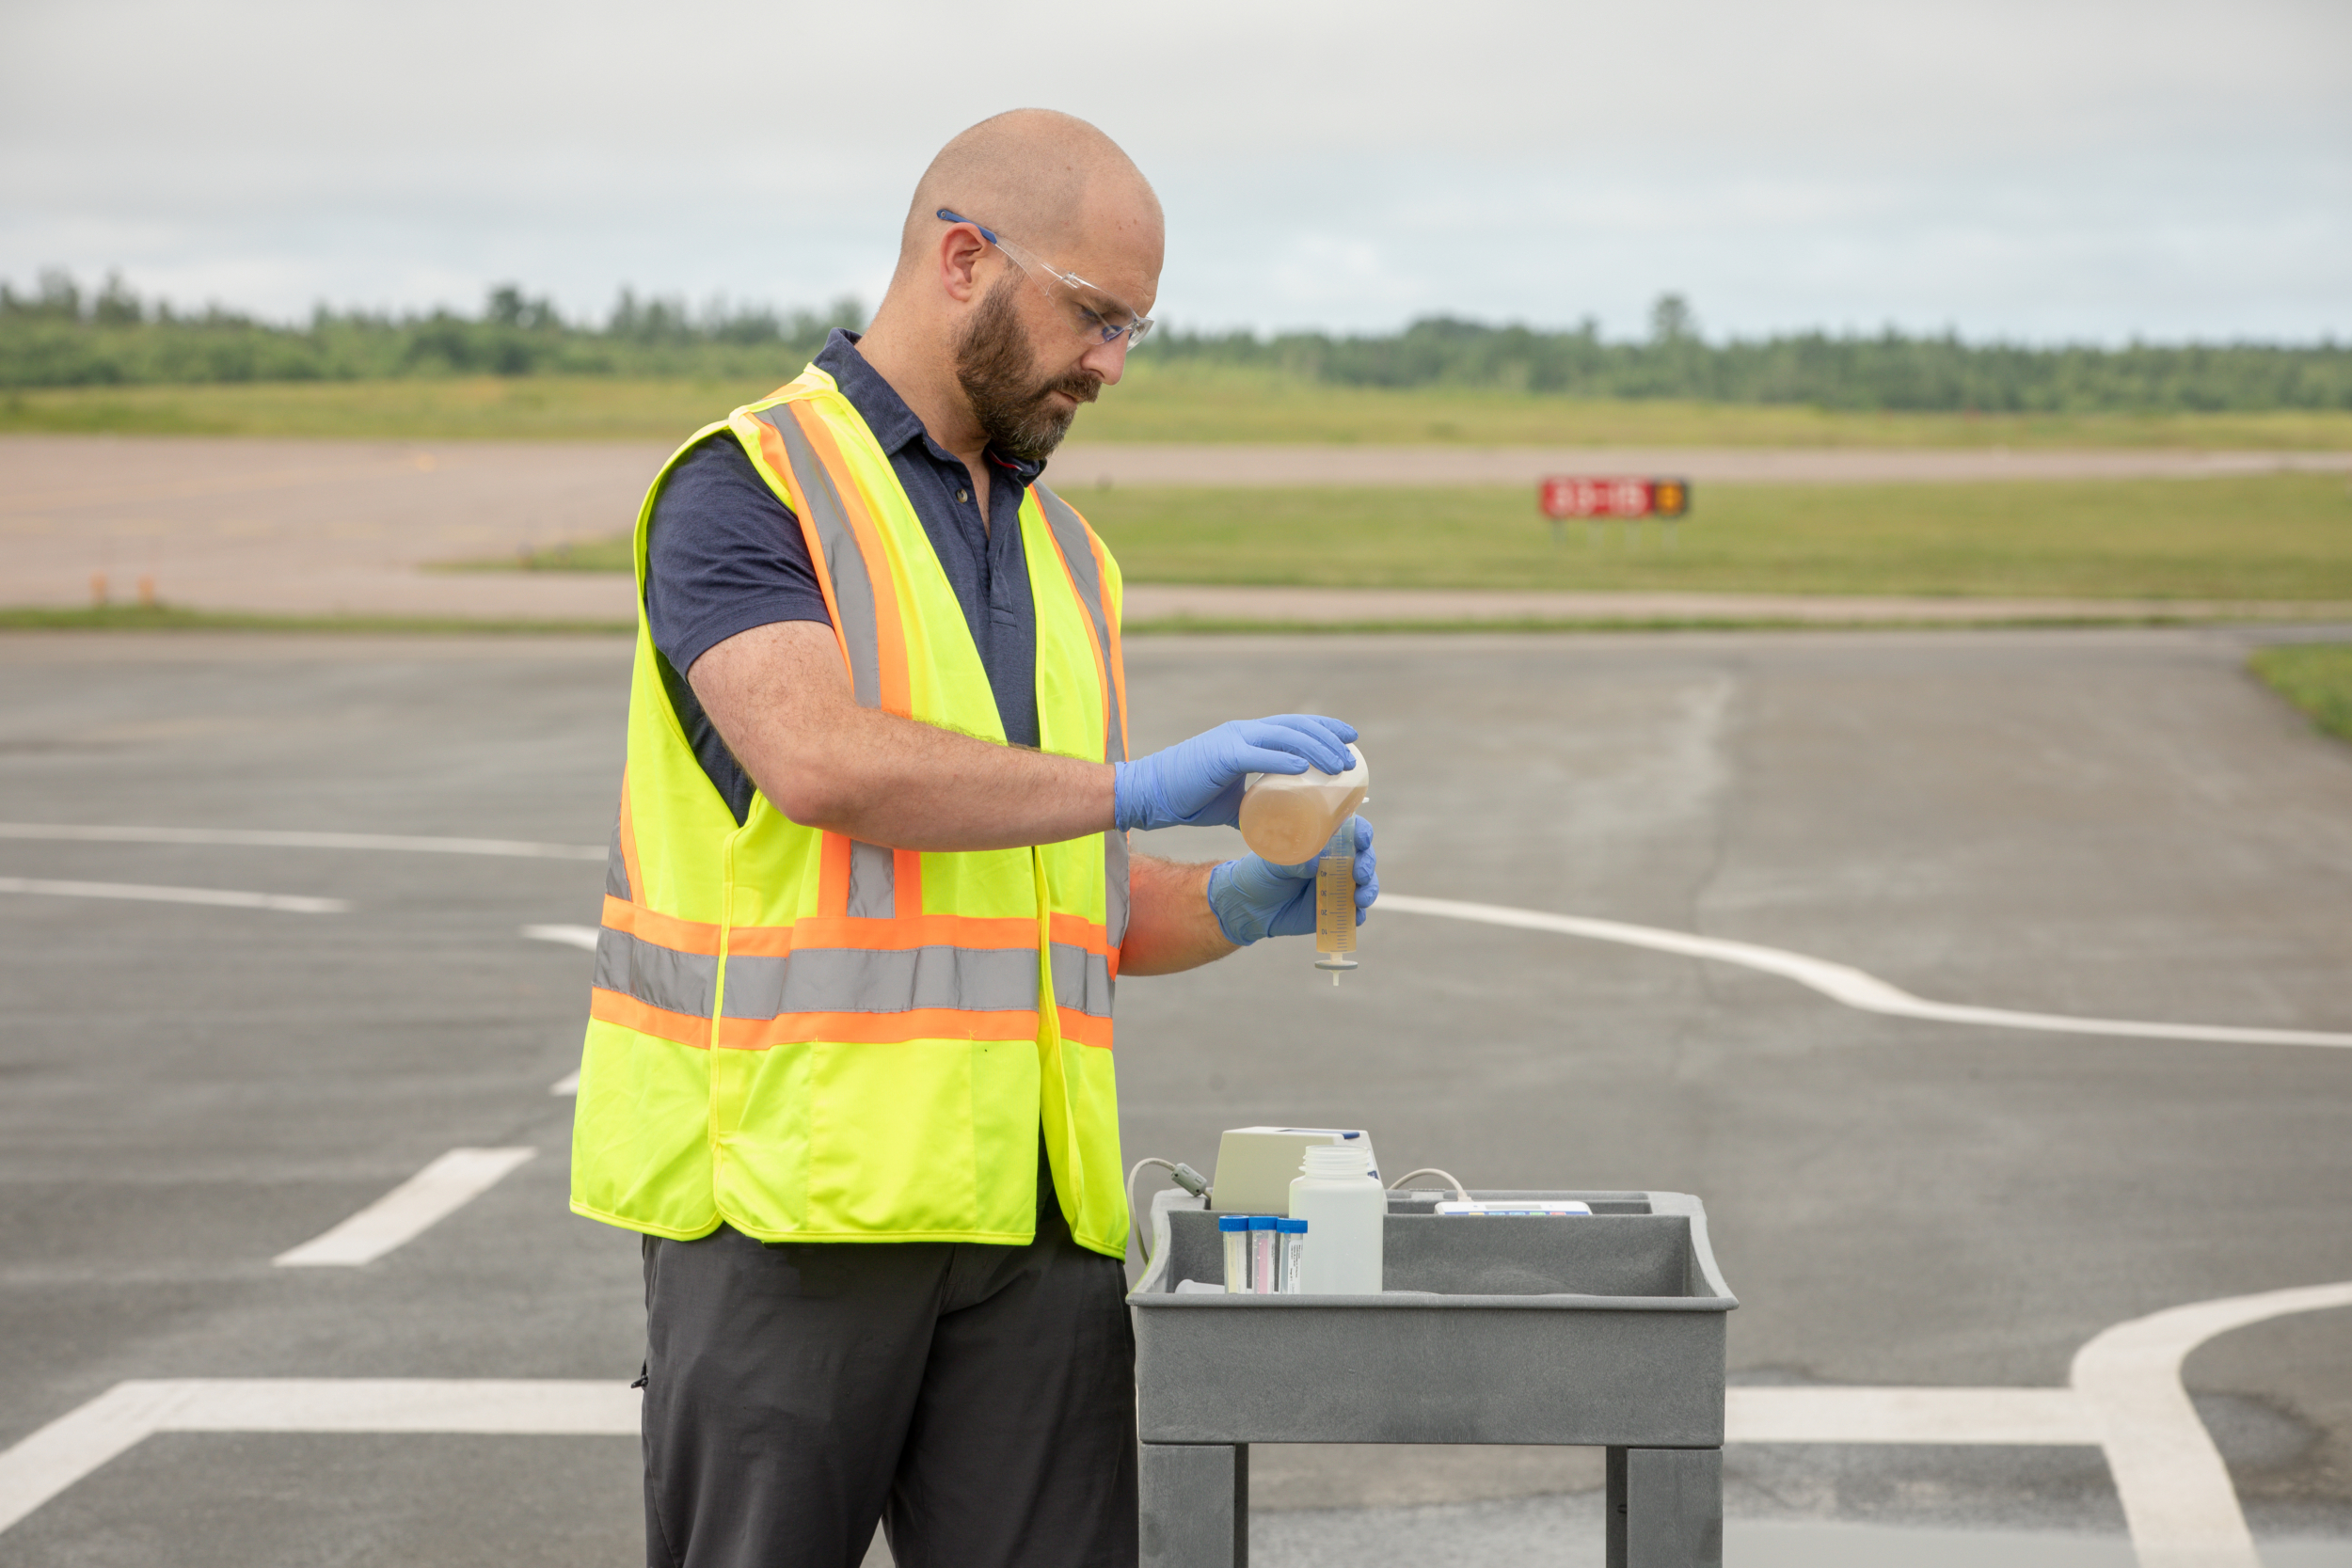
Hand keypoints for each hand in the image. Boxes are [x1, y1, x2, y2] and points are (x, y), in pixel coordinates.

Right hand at [1112, 715, 1356, 832]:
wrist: (1148, 796)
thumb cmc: (1187, 797)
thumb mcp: (1231, 800)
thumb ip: (1254, 803)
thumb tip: (1278, 824)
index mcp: (1247, 737)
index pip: (1294, 725)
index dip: (1324, 728)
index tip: (1350, 739)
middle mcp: (1243, 732)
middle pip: (1296, 727)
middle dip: (1328, 738)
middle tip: (1350, 757)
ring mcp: (1233, 741)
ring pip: (1285, 737)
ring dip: (1316, 749)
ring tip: (1338, 765)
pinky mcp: (1221, 756)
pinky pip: (1259, 755)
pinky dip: (1284, 760)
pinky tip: (1306, 768)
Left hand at [1205, 817, 1377, 945]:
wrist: (1248, 907)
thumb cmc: (1258, 874)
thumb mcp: (1271, 861)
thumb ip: (1293, 859)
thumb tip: (1315, 863)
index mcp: (1321, 842)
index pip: (1350, 830)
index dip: (1362, 832)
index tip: (1363, 839)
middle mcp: (1334, 861)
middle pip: (1364, 857)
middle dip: (1367, 864)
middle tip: (1359, 874)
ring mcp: (1336, 886)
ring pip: (1365, 885)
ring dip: (1369, 890)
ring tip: (1360, 899)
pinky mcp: (1334, 910)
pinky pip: (1353, 913)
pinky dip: (1358, 915)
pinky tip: (1355, 916)